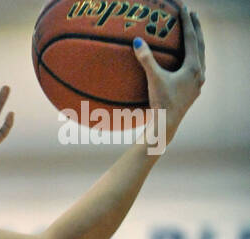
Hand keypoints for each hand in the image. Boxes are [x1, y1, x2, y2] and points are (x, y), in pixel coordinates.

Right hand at [134, 3, 204, 143]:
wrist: (167, 126)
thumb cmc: (161, 104)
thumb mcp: (154, 79)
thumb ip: (146, 59)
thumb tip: (137, 41)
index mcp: (193, 68)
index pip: (191, 38)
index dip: (188, 22)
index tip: (185, 8)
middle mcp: (199, 74)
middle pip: (200, 44)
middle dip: (196, 28)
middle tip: (192, 14)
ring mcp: (198, 83)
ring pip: (200, 56)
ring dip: (197, 43)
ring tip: (193, 33)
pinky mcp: (194, 91)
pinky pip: (197, 67)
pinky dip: (194, 57)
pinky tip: (189, 58)